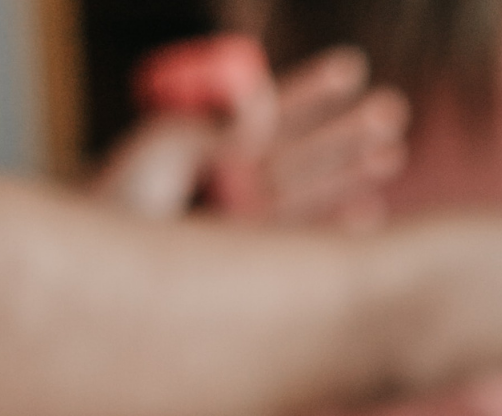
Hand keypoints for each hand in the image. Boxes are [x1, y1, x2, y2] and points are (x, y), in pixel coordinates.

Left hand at [95, 45, 407, 228]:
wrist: (106, 256)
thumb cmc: (123, 197)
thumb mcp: (167, 146)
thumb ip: (218, 127)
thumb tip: (259, 104)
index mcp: (220, 150)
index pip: (277, 115)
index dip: (314, 91)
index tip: (351, 67)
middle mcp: (241, 186)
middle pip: (307, 153)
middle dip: (351, 132)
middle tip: (395, 109)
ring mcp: (252, 225)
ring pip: (315, 192)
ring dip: (355, 174)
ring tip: (395, 152)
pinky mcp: (256, 262)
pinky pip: (307, 242)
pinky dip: (339, 231)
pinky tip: (371, 216)